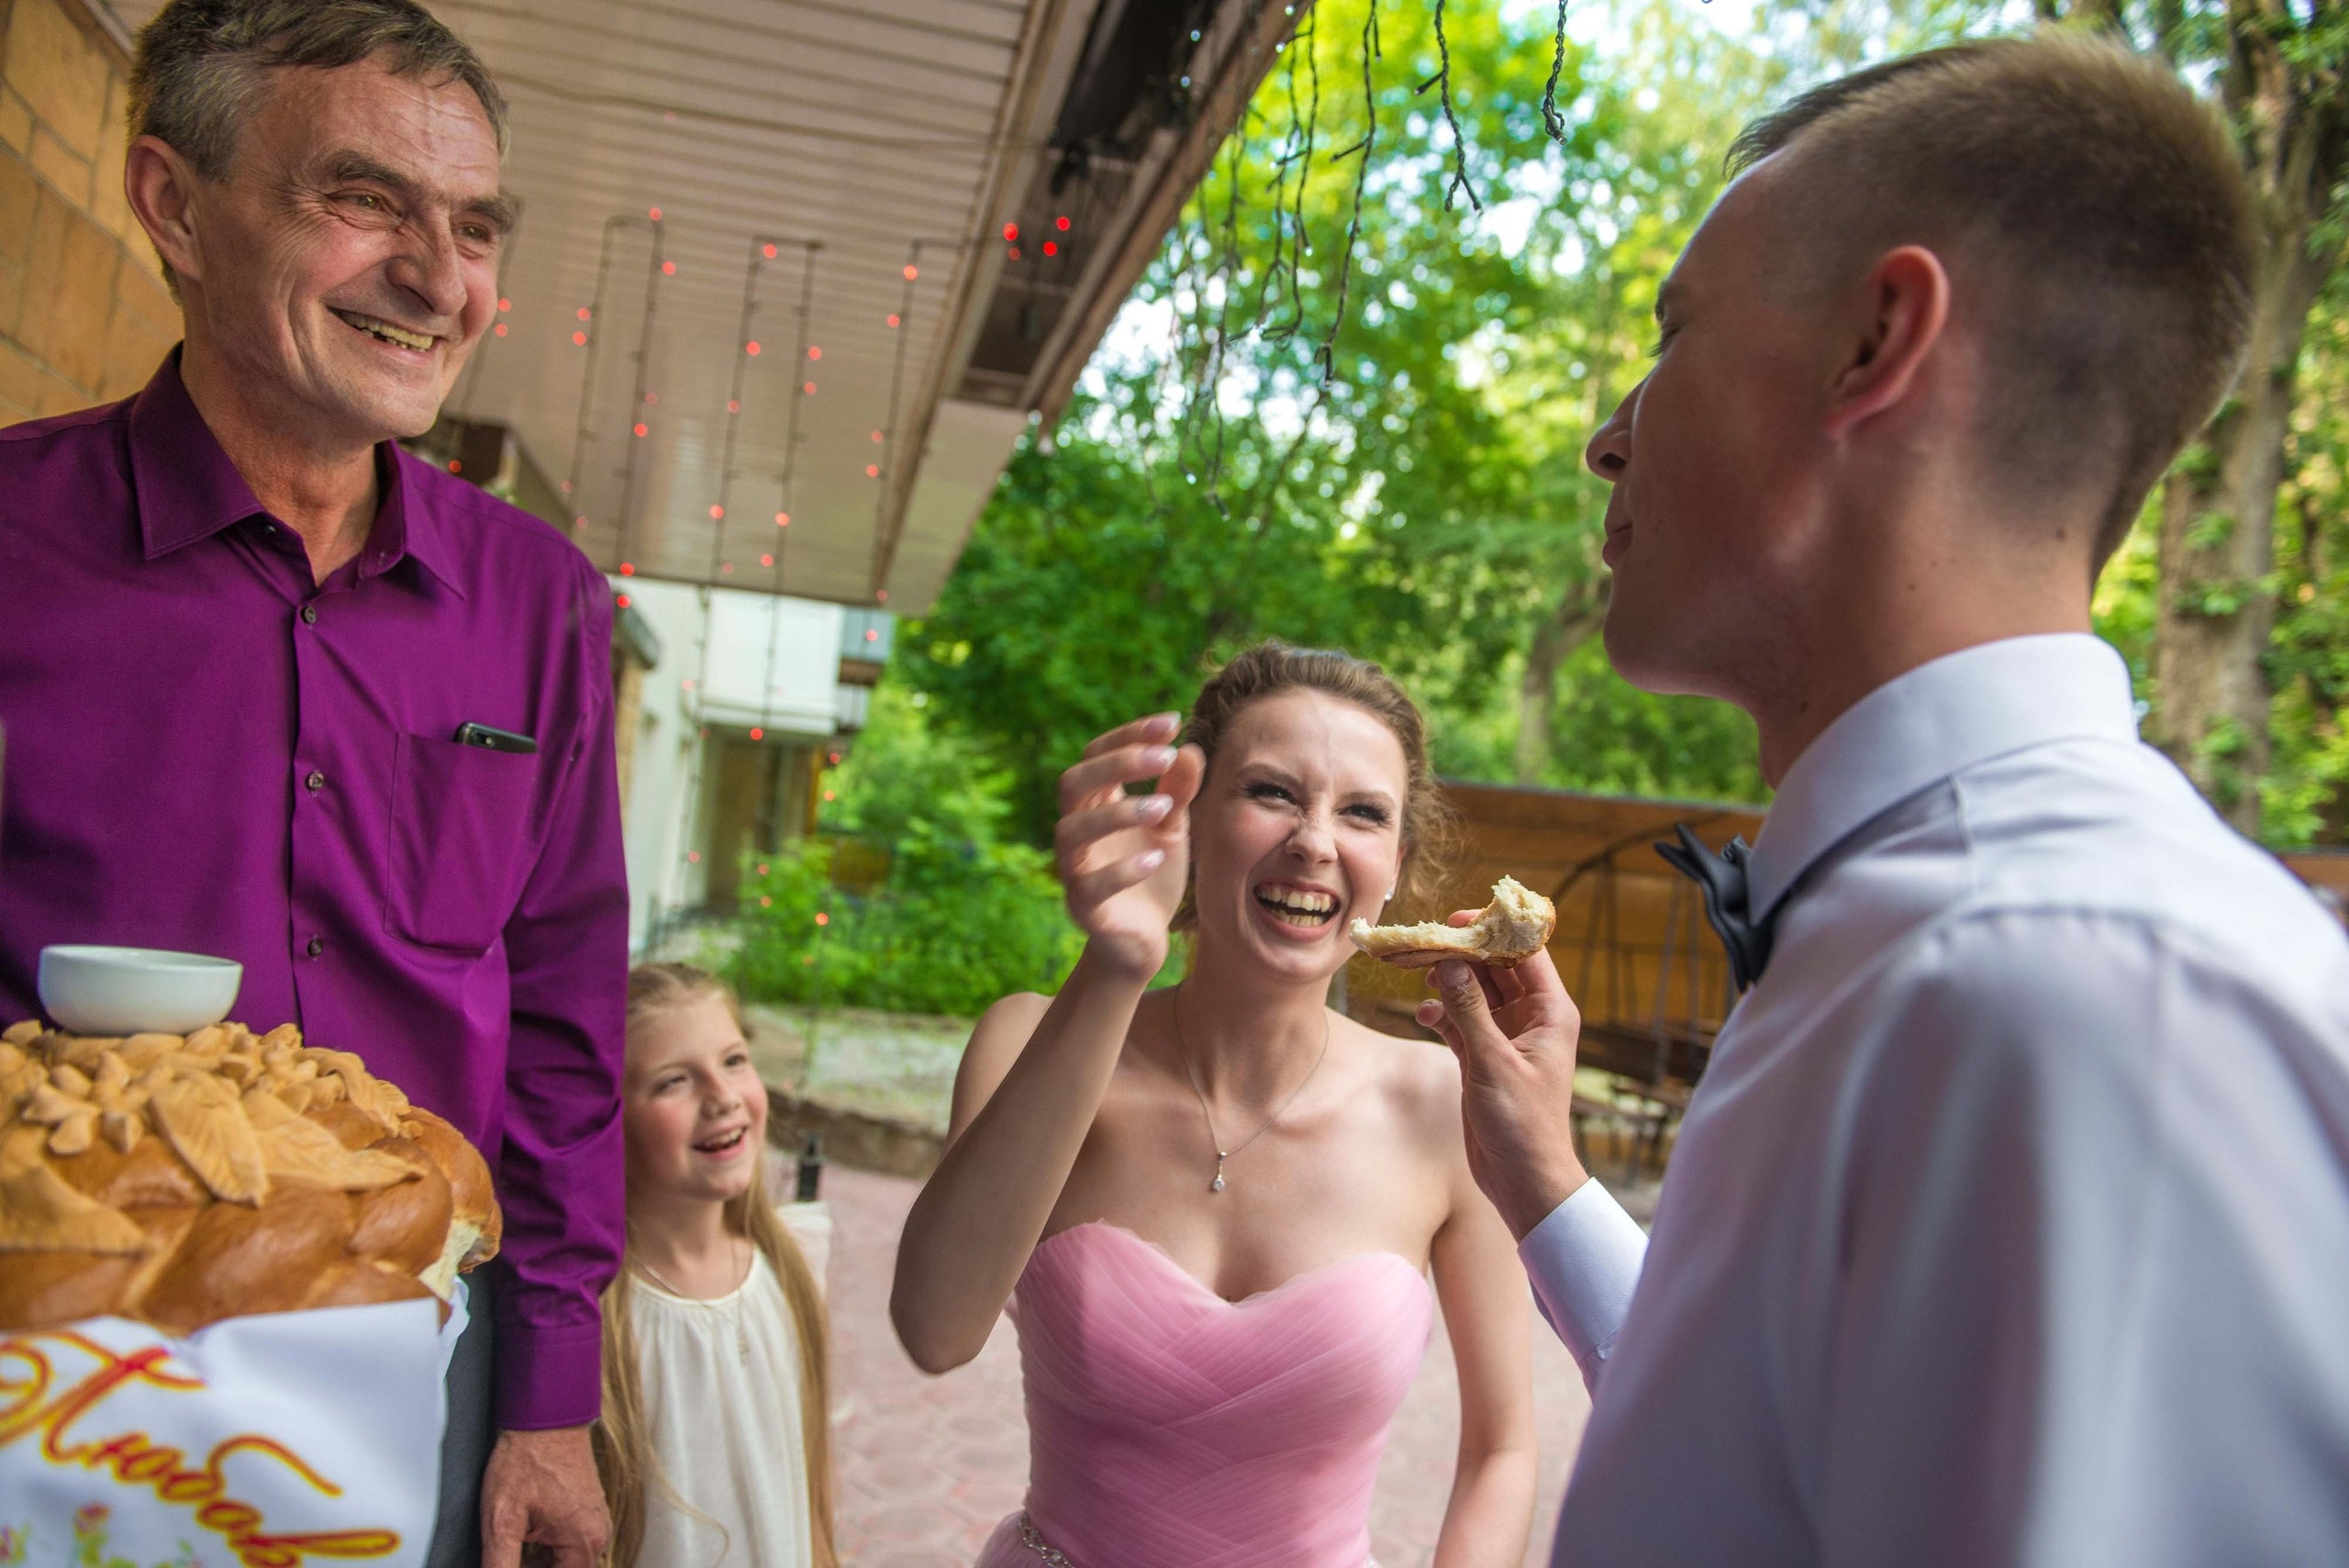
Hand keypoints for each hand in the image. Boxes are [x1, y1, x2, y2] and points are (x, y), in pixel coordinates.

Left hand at [482, 1424, 608, 1567]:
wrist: (545, 1414)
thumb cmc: (526, 1459)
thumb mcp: (502, 1521)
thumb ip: (500, 1566)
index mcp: (585, 1542)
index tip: (506, 1561)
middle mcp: (598, 1533)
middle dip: (530, 1567)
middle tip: (506, 1548)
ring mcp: (595, 1520)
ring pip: (563, 1561)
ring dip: (535, 1560)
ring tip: (513, 1537)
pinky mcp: (587, 1509)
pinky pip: (567, 1542)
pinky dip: (544, 1545)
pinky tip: (524, 1529)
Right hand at [1055, 713, 1204, 980]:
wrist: (1143, 940)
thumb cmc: (1151, 874)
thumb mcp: (1172, 828)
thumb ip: (1178, 792)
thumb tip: (1190, 750)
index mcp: (1094, 804)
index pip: (1095, 754)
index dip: (1129, 734)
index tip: (1173, 722)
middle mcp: (1076, 831)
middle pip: (1072, 782)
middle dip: (1117, 762)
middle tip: (1164, 756)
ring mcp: (1074, 869)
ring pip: (1071, 831)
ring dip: (1118, 813)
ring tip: (1164, 809)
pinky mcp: (1083, 907)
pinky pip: (1090, 885)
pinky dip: (1122, 870)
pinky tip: (1156, 859)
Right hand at [1417, 920, 1590, 1240]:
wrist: (1523, 1178)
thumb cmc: (1522, 1123)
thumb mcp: (1493, 1062)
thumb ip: (1470, 1010)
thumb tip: (1449, 963)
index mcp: (1550, 1012)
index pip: (1525, 954)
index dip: (1494, 931)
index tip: (1458, 920)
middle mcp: (1531, 1019)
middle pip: (1496, 969)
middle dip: (1464, 955)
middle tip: (1428, 944)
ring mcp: (1506, 1038)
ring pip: (1476, 993)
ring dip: (1450, 983)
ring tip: (1423, 975)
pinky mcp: (1484, 1057)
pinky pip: (1461, 1022)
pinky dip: (1443, 1015)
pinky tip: (1424, 1016)